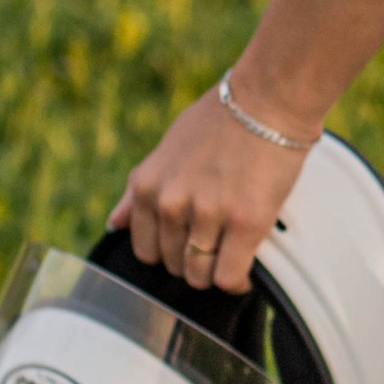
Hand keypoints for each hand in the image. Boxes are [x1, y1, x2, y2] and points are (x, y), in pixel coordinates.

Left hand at [107, 74, 322, 295]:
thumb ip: (139, 192)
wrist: (268, 100)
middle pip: (173, 265)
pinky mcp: (245, 224)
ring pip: (200, 276)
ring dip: (215, 272)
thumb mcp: (167, 150)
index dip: (168, 253)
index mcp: (148, 186)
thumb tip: (114, 224)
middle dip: (193, 262)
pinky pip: (228, 277)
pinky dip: (236, 283)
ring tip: (231, 258)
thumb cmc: (222, 120)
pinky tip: (244, 274)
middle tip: (215, 246)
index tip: (187, 248)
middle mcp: (171, 203)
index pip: (145, 250)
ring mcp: (208, 215)